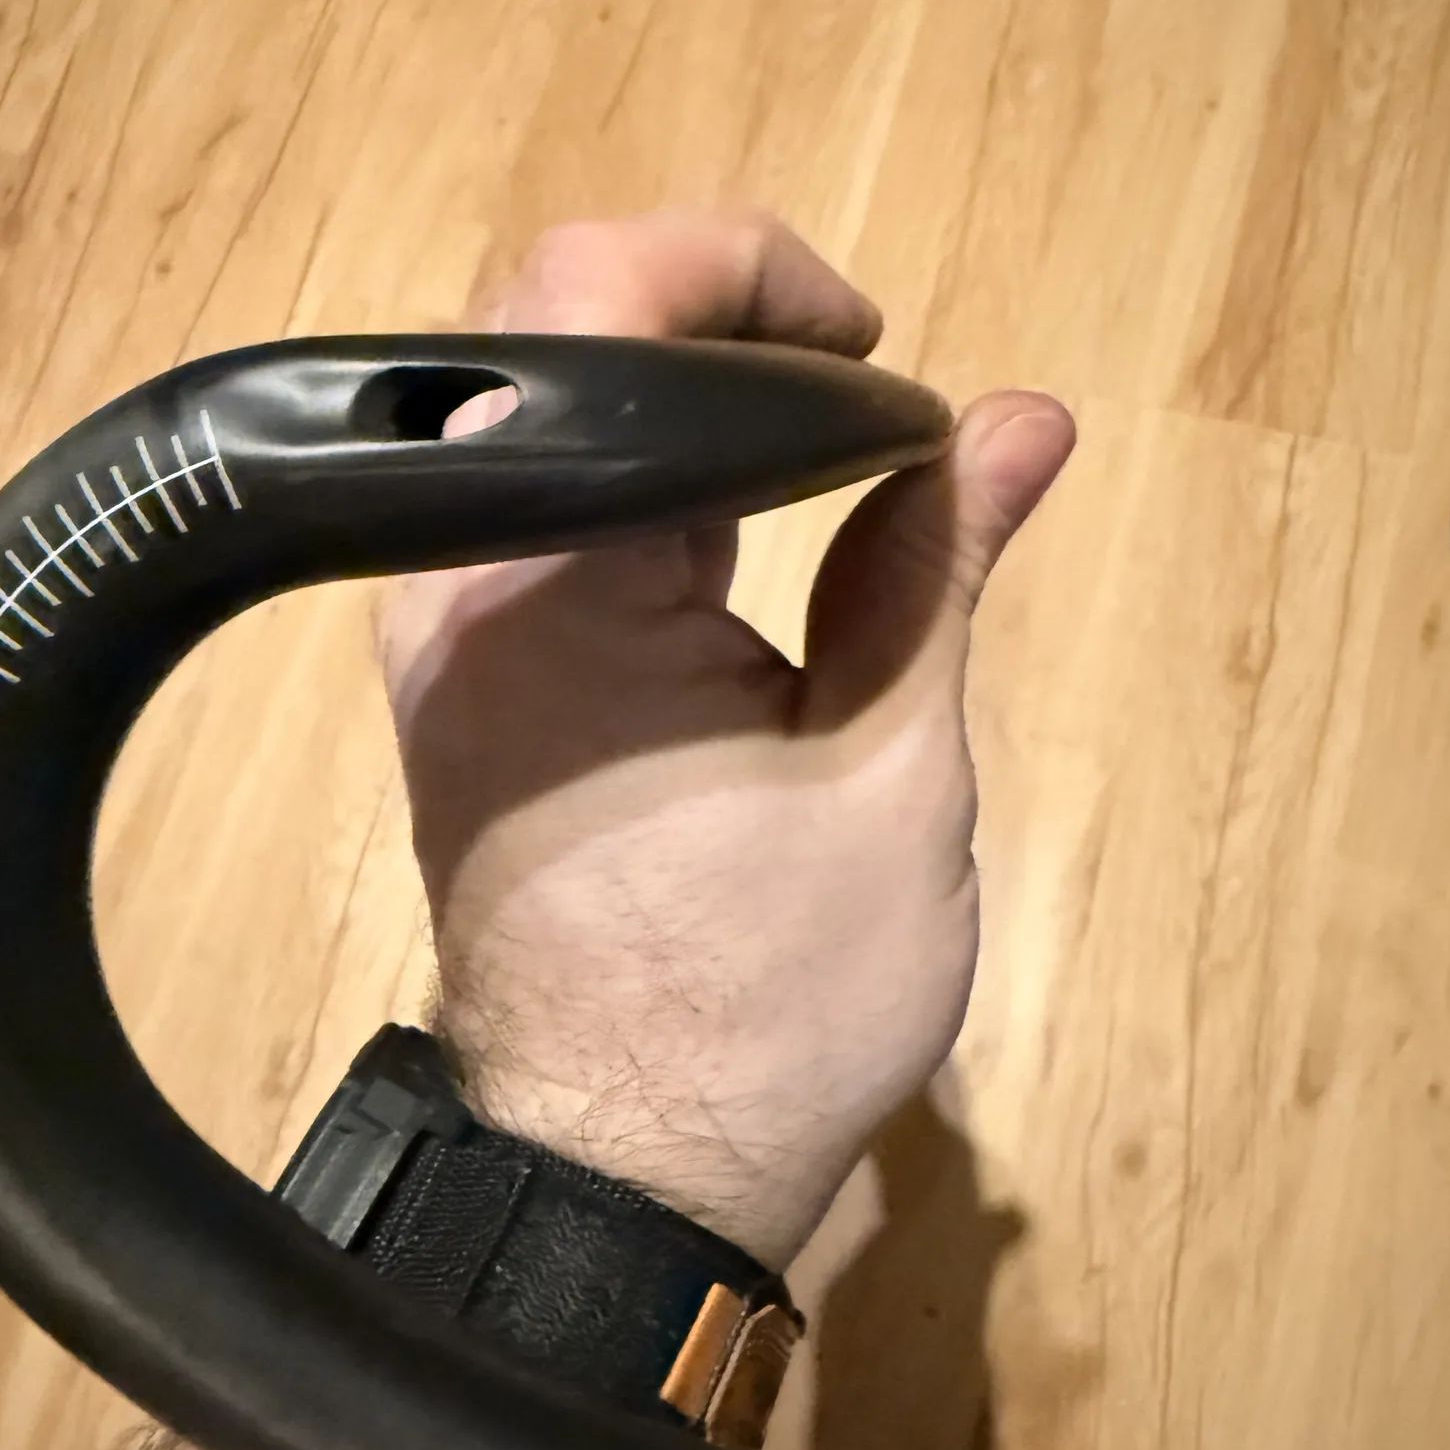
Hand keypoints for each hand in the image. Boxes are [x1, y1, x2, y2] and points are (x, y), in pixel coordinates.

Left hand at [380, 210, 1073, 1265]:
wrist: (623, 1178)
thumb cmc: (769, 1003)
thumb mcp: (892, 776)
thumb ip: (935, 568)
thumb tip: (1017, 420)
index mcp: (544, 584)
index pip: (592, 298)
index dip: (745, 271)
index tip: (875, 350)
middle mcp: (447, 590)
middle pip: (547, 342)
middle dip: (714, 324)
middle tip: (863, 387)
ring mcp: (432, 647)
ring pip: (534, 428)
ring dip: (679, 406)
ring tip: (827, 445)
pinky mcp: (454, 698)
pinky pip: (529, 522)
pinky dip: (639, 487)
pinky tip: (743, 526)